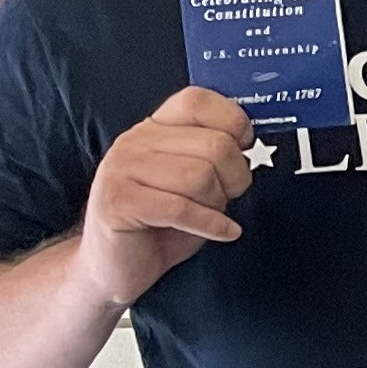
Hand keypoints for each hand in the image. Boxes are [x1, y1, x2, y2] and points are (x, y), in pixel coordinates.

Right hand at [74, 88, 256, 306]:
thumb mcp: (192, 180)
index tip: (244, 147)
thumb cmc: (162, 224)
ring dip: (218, 203)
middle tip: (226, 197)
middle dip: (235, 177)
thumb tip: (252, 144)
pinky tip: (221, 232)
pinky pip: (182, 208)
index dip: (233, 122)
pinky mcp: (117, 203)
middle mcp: (134, 142)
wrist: (113, 266)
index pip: (198, 101)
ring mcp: (121, 170)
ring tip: (209, 215)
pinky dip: (211, 224)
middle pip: (215, 145)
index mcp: (154, 128)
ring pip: (200, 175)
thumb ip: (213, 154)